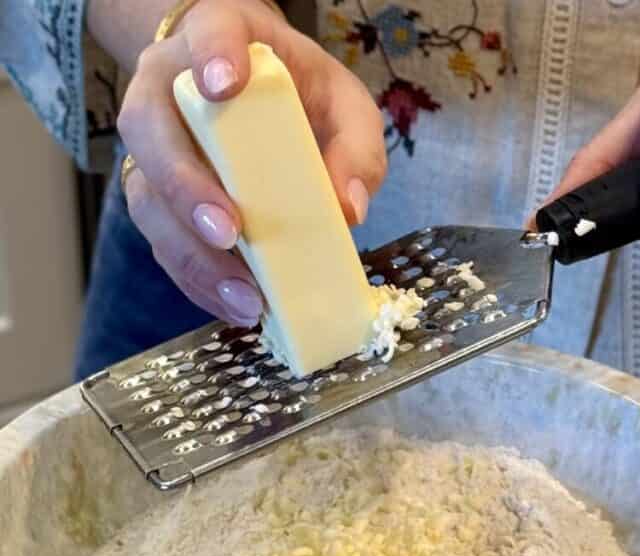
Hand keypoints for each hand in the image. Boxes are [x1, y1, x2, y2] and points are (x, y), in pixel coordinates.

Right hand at [117, 0, 386, 324]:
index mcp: (219, 38)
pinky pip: (162, 242)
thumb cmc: (300, 95)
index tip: (224, 84)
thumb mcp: (345, 105)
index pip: (206, 31)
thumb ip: (357, 146)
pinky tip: (237, 306)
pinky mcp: (156, 198)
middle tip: (228, 231)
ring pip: (148, 197)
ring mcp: (153, 146)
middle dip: (186, 187)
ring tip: (245, 296)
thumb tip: (350, 210)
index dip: (211, 56)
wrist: (254, 94)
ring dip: (192, 253)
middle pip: (151, 130)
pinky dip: (198, 281)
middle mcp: (168, 88)